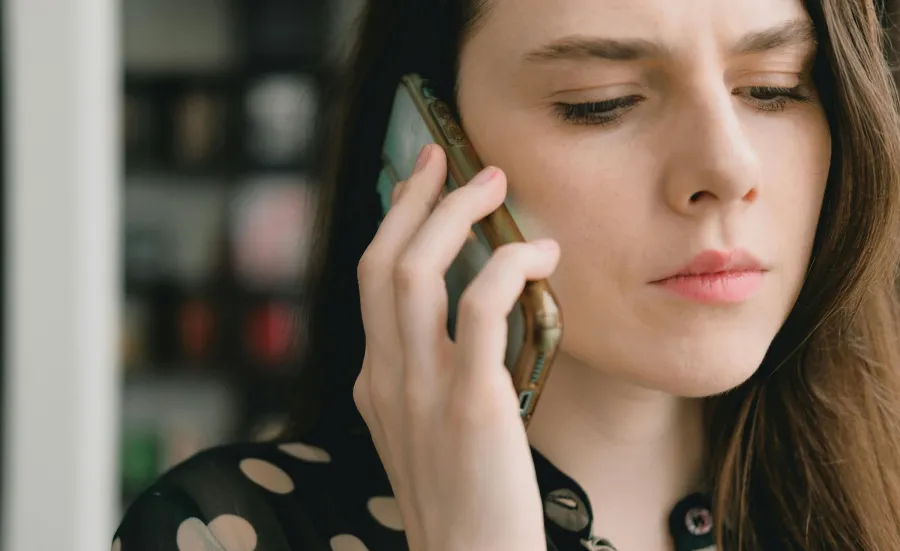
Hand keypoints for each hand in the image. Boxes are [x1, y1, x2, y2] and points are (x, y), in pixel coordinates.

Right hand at [354, 144, 558, 550]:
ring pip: (415, 270)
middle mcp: (386, 378)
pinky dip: (507, 265)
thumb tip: (468, 327)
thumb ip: (433, 379)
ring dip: (453, 213)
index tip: (418, 185)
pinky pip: (480, 307)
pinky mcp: (471, 404)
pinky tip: (539, 255)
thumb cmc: (468, 504)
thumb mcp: (430, 436)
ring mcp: (421, 389)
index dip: (394, 224)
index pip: (371, 282)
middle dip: (413, 198)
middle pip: (381, 261)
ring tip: (494, 182)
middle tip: (447, 157)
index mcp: (376, 383)